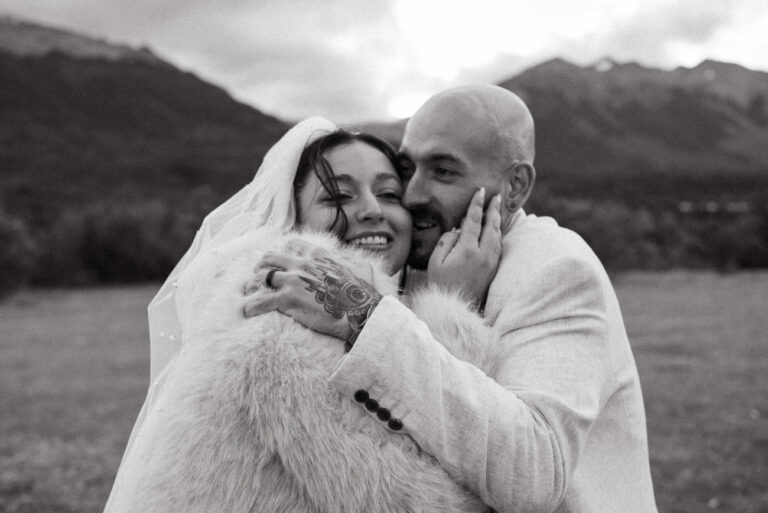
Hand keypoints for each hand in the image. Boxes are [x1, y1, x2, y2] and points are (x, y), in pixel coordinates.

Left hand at [243, 239, 381, 345]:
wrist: (359, 311)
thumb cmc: (362, 292)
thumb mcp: (360, 268)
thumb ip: (351, 261)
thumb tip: (355, 261)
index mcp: (317, 254)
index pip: (292, 244)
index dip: (282, 253)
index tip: (278, 261)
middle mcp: (302, 263)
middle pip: (270, 258)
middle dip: (262, 266)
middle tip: (258, 276)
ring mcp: (293, 280)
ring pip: (262, 277)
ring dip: (253, 285)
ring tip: (249, 293)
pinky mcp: (288, 299)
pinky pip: (261, 300)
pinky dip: (253, 306)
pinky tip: (249, 311)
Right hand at [427, 188, 502, 306]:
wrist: (455, 308)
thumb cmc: (440, 283)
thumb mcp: (435, 261)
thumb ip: (447, 241)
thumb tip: (459, 229)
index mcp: (468, 250)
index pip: (474, 220)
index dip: (477, 204)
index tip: (481, 191)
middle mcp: (484, 254)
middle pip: (492, 226)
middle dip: (494, 209)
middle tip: (497, 196)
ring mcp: (491, 262)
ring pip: (498, 236)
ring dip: (498, 221)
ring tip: (498, 210)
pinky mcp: (493, 269)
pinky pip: (499, 246)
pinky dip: (499, 234)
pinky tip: (497, 230)